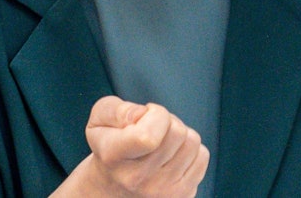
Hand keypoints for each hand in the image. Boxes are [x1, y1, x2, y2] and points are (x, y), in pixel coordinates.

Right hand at [64, 96, 208, 196]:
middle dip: (168, 120)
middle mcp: (138, 179)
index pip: (148, 136)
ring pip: (192, 142)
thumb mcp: (98, 121)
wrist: (111, 188)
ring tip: (162, 141)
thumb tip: (142, 114)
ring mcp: (162, 191)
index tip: (144, 115)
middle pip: (177, 132)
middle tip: (153, 128)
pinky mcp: (181, 195)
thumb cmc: (109, 148)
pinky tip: (172, 155)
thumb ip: (116, 110)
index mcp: (114, 157)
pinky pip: (202, 157)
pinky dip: (190, 150)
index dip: (154, 114)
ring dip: (180, 134)